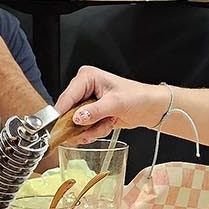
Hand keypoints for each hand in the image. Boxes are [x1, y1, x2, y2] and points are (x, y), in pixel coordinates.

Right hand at [56, 65, 171, 141]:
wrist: (150, 108)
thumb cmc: (138, 97)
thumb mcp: (116, 103)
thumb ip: (95, 111)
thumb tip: (77, 118)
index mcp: (87, 77)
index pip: (67, 97)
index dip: (62, 113)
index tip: (58, 128)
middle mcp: (84, 88)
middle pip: (68, 112)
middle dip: (81, 125)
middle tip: (91, 130)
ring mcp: (86, 102)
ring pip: (75, 123)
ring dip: (91, 130)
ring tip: (106, 124)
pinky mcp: (90, 113)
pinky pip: (84, 128)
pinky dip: (95, 131)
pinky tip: (107, 125)